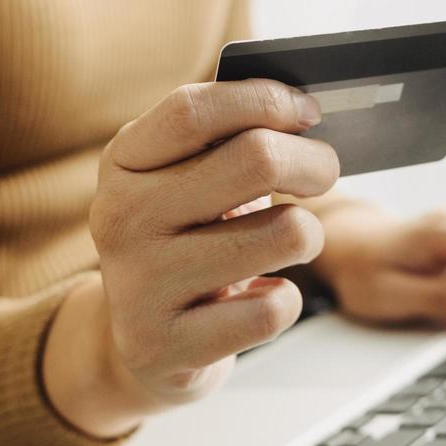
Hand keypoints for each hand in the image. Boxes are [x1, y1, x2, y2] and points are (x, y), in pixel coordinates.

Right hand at [42, 80, 338, 436]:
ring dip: (307, 236)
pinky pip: (272, 309)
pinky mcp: (168, 345)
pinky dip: (285, 300)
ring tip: (287, 242)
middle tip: (322, 173)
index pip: (193, 111)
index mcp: (123, 163)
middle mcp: (123, 219)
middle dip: (314, 162)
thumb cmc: (187, 242)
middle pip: (256, 159)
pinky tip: (262, 297)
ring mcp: (140, 285)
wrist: (144, 343)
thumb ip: (227, 140)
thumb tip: (302, 108)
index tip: (307, 110)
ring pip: (284, 234)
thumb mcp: (187, 182)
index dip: (264, 100)